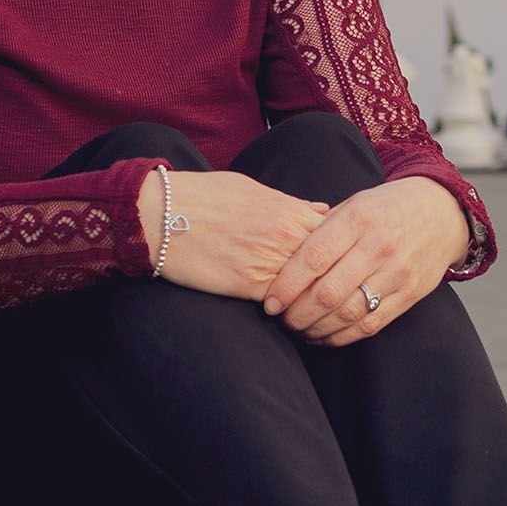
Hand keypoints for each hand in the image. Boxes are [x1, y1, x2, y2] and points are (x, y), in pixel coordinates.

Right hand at [140, 168, 330, 300]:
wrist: (160, 215)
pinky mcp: (248, 286)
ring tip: (324, 311)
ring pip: (310, 288)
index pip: (334, 237)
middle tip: (343, 293)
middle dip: (337, 279)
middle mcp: (285, 237)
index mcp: (288, 211)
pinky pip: (283, 303)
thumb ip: (291, 203)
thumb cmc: (204, 197)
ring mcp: (269, 262)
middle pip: (329, 265)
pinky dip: (292, 310)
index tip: (345, 263)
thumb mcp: (252, 189)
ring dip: (317, 300)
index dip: (342, 252)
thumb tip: (321, 211)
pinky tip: (295, 316)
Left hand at [260, 177, 468, 345]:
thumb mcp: (354, 203)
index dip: (287, 285)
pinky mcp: (409, 295)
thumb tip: (279, 259)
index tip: (270, 302)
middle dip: (297, 313)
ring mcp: (397, 273)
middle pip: (328, 292)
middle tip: (281, 319)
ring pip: (347, 314)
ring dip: (316, 328)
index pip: (314, 258)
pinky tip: (323, 334)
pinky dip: (341, 336)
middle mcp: (379, 246)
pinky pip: (369, 325)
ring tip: (298, 329)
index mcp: (359, 218)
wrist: (443, 214)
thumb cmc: (387, 208)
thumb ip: (321, 229)